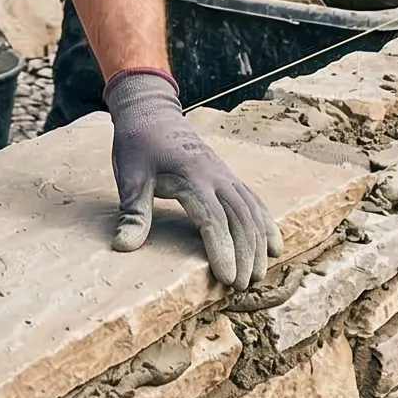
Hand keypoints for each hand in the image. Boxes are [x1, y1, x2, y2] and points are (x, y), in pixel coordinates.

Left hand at [106, 70, 280, 288]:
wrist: (152, 110)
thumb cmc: (138, 144)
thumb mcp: (129, 177)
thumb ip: (132, 213)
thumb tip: (124, 247)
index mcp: (192, 177)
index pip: (214, 219)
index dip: (222, 250)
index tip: (226, 278)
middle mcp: (216, 175)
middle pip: (240, 219)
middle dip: (245, 255)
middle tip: (241, 287)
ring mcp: (225, 174)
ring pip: (252, 210)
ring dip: (258, 243)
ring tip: (258, 275)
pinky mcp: (227, 175)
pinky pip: (253, 200)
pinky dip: (265, 223)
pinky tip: (273, 245)